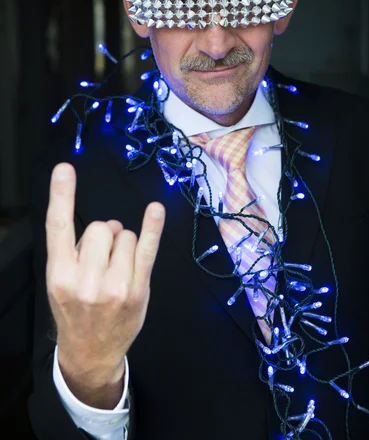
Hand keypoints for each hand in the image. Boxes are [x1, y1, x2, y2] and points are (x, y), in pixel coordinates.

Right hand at [45, 162, 164, 406]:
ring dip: (124, 245)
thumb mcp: (60, 284)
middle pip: (102, 227)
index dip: (61, 195)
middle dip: (105, 236)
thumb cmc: (75, 311)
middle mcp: (84, 279)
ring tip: (116, 270)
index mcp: (59, 274)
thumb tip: (111, 225)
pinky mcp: (137, 290)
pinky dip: (153, 227)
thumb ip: (76, 251)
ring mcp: (113, 286)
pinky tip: (156, 210)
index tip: (64, 169)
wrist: (90, 353)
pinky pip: (148, 250)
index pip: (58, 227)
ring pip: (126, 236)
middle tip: (103, 260)